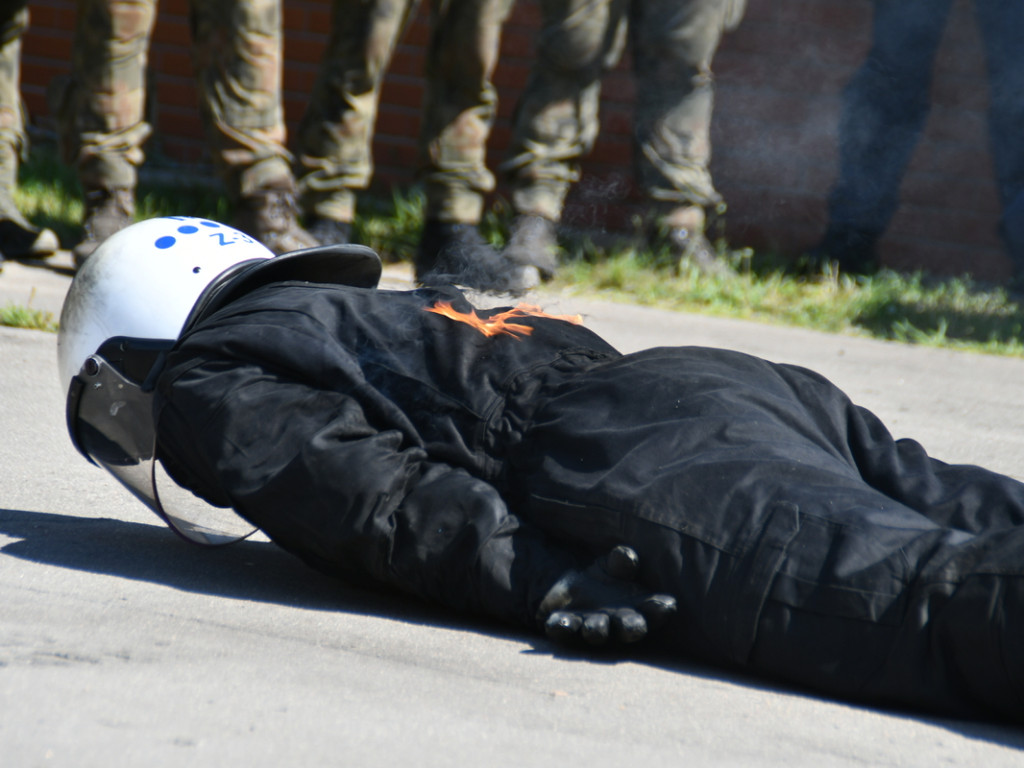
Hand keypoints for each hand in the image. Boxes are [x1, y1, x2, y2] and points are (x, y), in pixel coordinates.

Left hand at [536, 545, 676, 646]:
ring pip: (597, 632)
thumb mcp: (614, 566)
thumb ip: (621, 563)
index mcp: (637, 606)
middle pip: (629, 629)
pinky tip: (558, 621)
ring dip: (597, 630)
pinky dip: (560, 626)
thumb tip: (626, 554)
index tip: (665, 603)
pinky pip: (563, 629)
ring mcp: (591, 626)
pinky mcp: (566, 626)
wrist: (570, 589)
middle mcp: (618, 622)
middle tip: (633, 627)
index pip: (653, 610)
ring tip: (594, 628)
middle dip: (632, 628)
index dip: (659, 609)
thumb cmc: (605, 580)